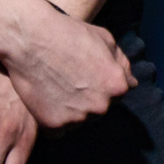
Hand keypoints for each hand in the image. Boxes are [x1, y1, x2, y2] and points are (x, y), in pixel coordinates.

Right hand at [0, 0, 136, 127]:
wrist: (30, 39)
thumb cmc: (69, 33)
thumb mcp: (105, 39)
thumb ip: (122, 64)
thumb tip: (133, 83)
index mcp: (118, 86)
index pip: (117, 93)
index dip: (101, 82)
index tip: (85, 73)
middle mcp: (101, 106)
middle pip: (99, 109)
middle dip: (88, 98)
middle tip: (68, 80)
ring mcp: (78, 118)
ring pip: (79, 121)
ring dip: (71, 110)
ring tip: (55, 87)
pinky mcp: (54, 125)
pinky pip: (58, 130)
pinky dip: (53, 119)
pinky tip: (46, 100)